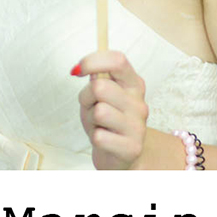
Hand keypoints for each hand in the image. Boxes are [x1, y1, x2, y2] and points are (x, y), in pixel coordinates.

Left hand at [74, 50, 148, 169]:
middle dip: (86, 97)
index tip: (78, 70)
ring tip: (98, 124)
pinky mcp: (132, 148)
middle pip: (100, 87)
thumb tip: (85, 67)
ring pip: (99, 112)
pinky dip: (95, 138)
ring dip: (90, 119)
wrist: (119, 156)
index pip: (117, 61)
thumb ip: (97, 79)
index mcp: (134, 84)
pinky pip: (100, 137)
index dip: (92, 61)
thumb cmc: (106, 121)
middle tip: (92, 107)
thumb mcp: (100, 95)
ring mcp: (138, 126)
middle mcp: (139, 103)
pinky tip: (104, 139)